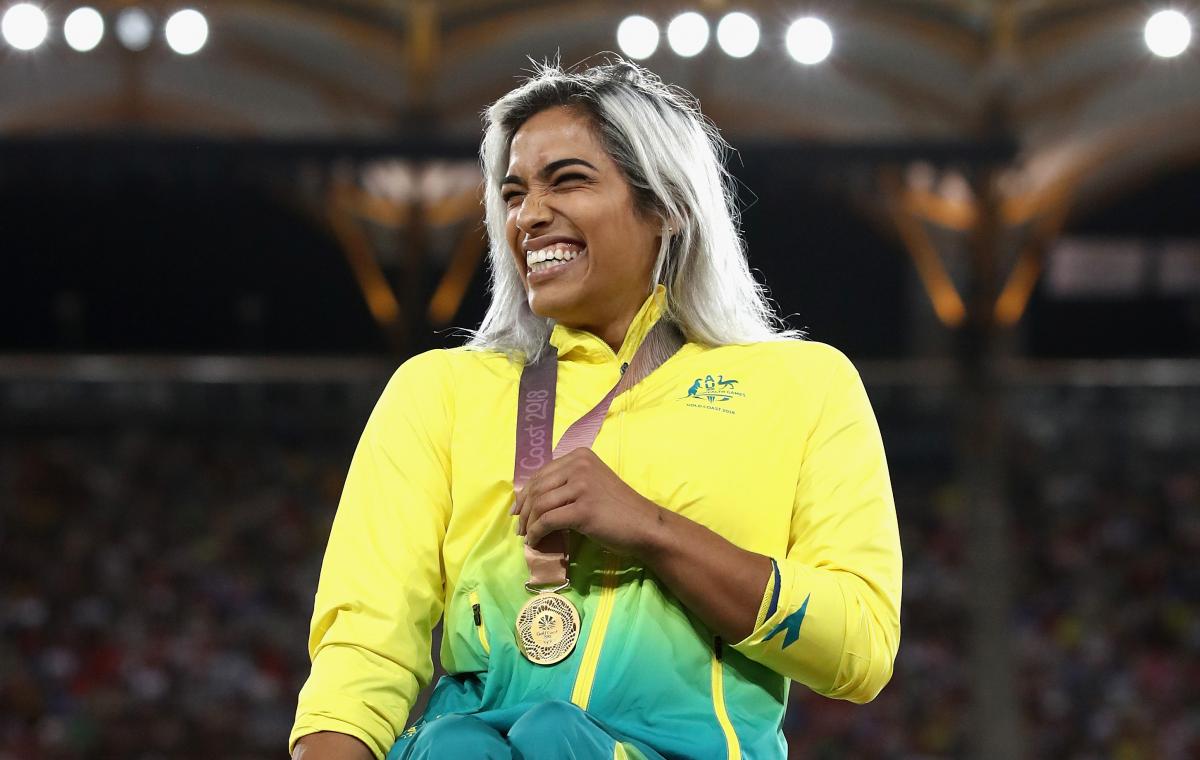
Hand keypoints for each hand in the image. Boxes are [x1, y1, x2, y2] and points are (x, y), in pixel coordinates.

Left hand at [510, 448, 663, 555]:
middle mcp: (579, 465)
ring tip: (527, 536)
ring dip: (529, 524)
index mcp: (580, 456)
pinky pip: (548, 521)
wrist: (645, 526)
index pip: (542, 474)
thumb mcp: (592, 484)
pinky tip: (535, 541)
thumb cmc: (619, 509)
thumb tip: (530, 499)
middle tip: (520, 528)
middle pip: (537, 488)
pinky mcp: (583, 509)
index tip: (519, 511)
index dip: (525, 494)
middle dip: (524, 510)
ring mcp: (582, 486)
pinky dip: (537, 533)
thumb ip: (567, 483)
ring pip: (540, 505)